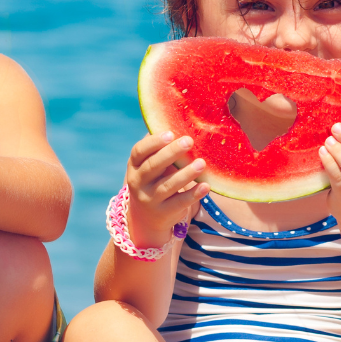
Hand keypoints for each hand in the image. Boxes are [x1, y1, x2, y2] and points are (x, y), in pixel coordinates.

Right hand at [125, 131, 207, 248]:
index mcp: (134, 166)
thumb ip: (160, 148)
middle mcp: (138, 182)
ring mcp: (149, 199)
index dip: (153, 142)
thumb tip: (180, 122)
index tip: (170, 133)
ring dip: (186, 174)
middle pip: (153, 166)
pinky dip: (193, 194)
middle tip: (190, 141)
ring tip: (202, 163)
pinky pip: (180, 203)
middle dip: (171, 153)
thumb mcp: (150, 166)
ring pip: (168, 185)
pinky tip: (206, 186)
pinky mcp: (163, 213)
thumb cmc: (153, 181)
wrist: (145, 219)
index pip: (139, 152)